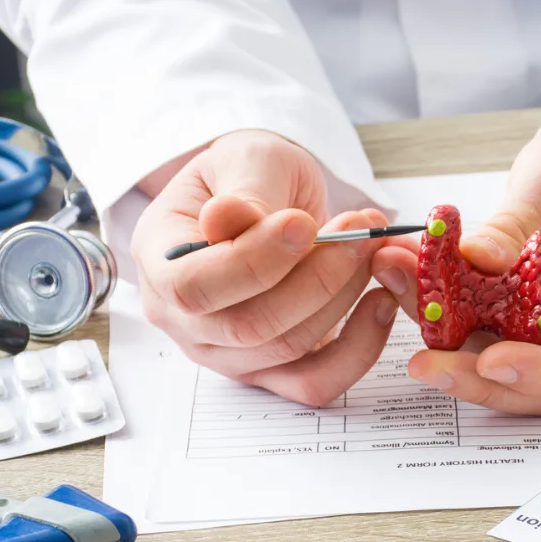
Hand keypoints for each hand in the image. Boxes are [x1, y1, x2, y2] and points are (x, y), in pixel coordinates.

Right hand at [131, 129, 398, 405]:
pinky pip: (317, 381)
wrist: (273, 198)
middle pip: (248, 328)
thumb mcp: (243, 160)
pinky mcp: (275, 370)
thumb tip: (225, 219)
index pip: (194, 288)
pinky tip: (381, 302)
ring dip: (343, 299)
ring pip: (289, 351)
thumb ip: (242, 190)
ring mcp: (229, 354)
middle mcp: (186, 322)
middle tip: (359, 233)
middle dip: (316, 279)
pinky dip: (359, 349)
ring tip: (371, 248)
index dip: (254, 262)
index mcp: (160, 264)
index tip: (304, 224)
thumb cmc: (250, 175)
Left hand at [372, 102, 540, 414]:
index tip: (491, 362)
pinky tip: (402, 277)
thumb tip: (477, 258)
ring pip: (501, 364)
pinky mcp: (518, 318)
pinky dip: (440, 315)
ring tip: (396, 289)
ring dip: (446, 346)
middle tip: (422, 363)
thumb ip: (518, 221)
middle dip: (478, 380)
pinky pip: (479, 332)